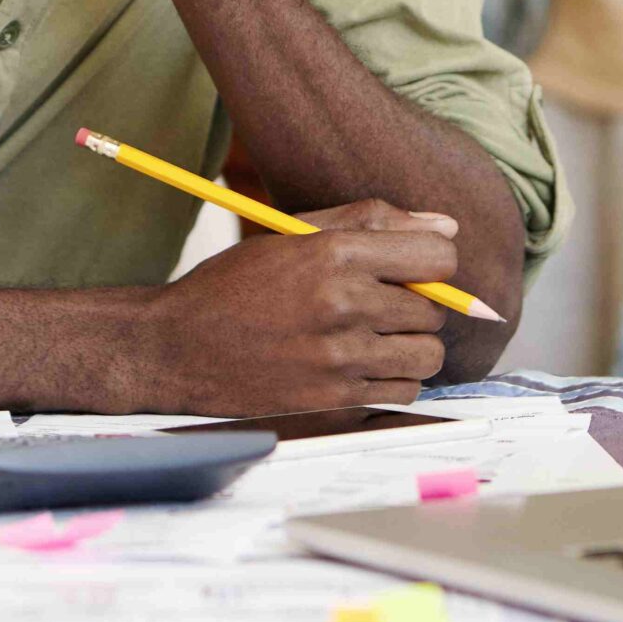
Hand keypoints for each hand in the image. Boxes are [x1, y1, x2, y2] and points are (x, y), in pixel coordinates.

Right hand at [133, 199, 455, 413]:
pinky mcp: (334, 401)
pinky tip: (358, 365)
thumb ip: (372, 220)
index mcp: (335, 254)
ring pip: (427, 355)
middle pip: (434, 310)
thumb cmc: (234, 286)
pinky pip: (402, 392)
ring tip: (371, 336)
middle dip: (414, 305)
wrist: (176, 347)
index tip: (415, 269)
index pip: (438, 257)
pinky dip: (391, 380)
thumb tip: (446, 227)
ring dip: (409, 346)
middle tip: (375, 304)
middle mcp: (342, 305)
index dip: (433, 261)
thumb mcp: (294, 233)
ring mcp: (339, 358)